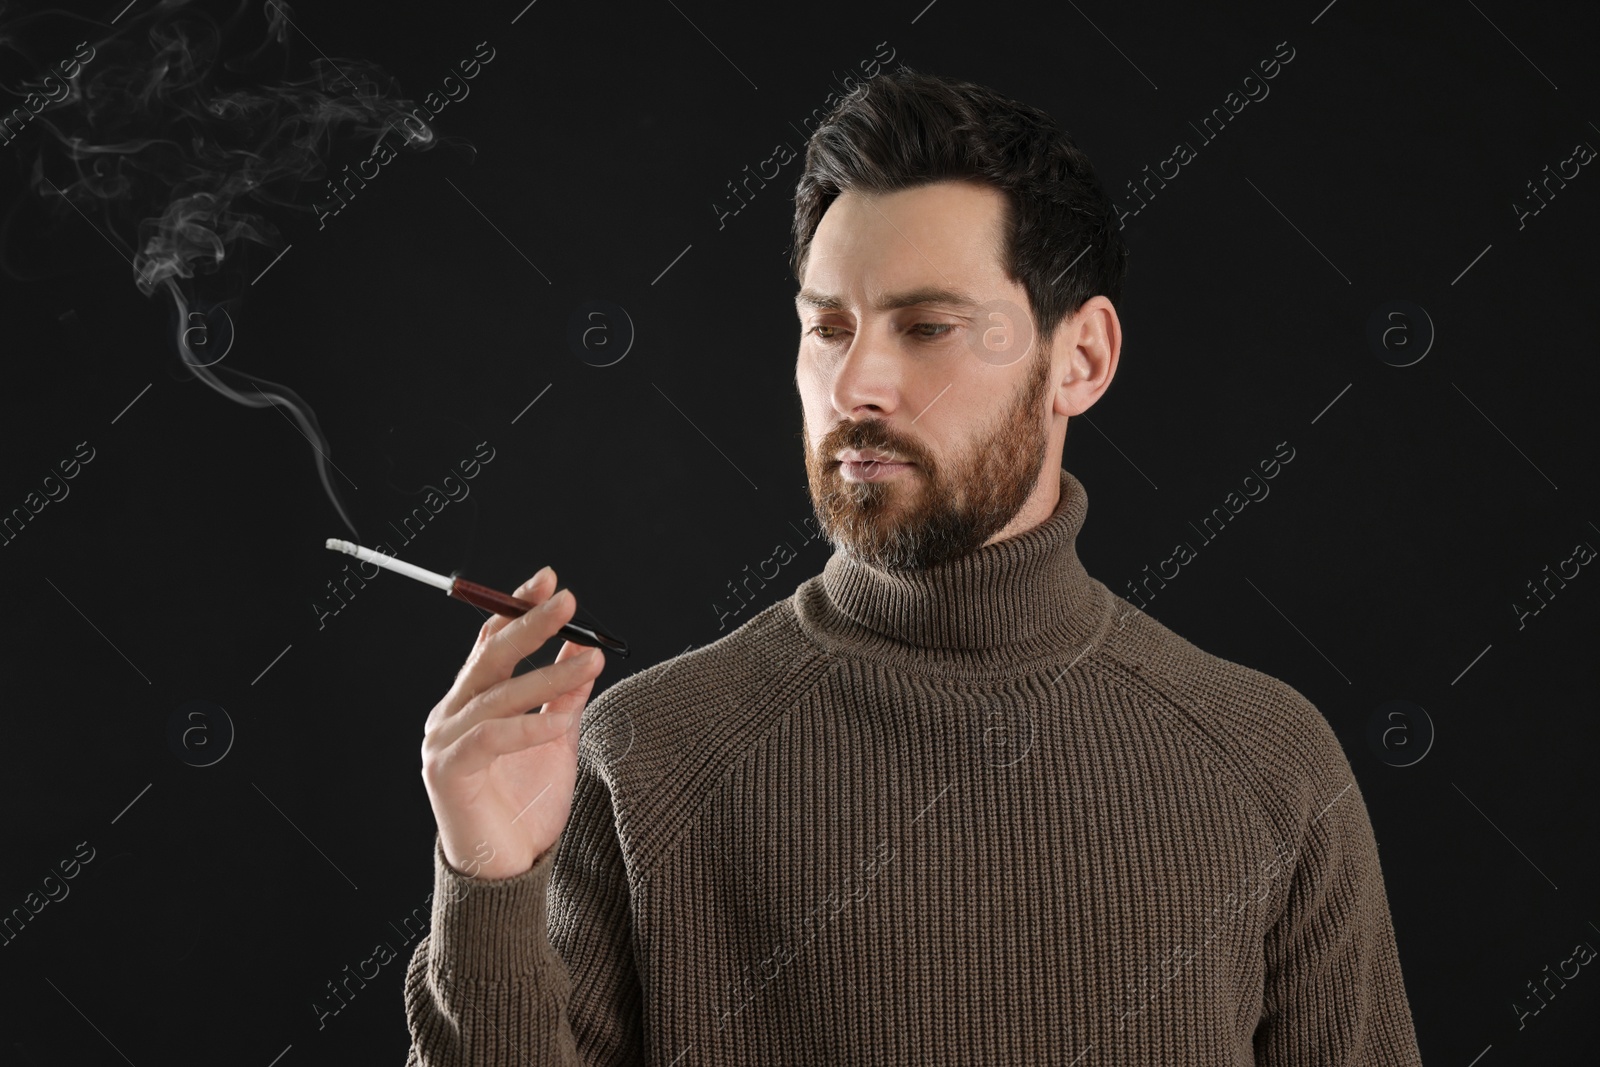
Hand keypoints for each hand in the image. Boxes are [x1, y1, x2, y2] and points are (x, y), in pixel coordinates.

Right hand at [420, 566, 606, 880]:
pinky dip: (527, 727)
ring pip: (498, 695)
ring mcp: (442, 742)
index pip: (491, 642)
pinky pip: (490, 738)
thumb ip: (565, 698)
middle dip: (530, 624)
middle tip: (569, 600)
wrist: (508, 874)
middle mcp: (449, 716)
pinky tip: (560, 721)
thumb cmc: (529, 809)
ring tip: (593, 659)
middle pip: (490, 656)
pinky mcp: (447, 772)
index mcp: (470, 703)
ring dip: (548, 675)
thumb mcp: (556, 740)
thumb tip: (586, 651)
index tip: (551, 580)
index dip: (517, 608)